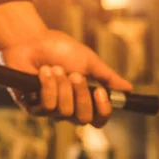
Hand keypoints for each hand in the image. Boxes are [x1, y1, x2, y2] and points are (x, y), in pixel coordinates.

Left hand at [0, 1, 131, 127]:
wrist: (30, 39)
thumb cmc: (57, 48)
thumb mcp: (87, 60)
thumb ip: (106, 76)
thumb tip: (128, 88)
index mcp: (82, 98)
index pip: (98, 119)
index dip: (103, 110)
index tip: (100, 92)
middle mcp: (67, 108)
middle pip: (83, 119)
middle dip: (80, 95)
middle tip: (75, 74)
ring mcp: (49, 109)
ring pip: (65, 112)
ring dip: (62, 87)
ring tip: (55, 68)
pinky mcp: (32, 106)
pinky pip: (47, 106)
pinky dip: (48, 86)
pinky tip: (44, 72)